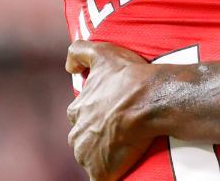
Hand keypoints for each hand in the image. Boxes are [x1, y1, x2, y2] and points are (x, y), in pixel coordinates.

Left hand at [65, 40, 155, 180]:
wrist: (150, 100)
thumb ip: (79, 51)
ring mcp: (87, 156)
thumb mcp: (102, 53)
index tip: (110, 113)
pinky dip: (108, 173)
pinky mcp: (101, 172)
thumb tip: (69, 66)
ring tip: (124, 149)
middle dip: (96, 137)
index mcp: (77, 110)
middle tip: (119, 131)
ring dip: (102, 156)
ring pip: (90, 158)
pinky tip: (119, 167)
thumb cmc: (128, 77)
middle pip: (83, 139)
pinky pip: (101, 177)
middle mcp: (77, 135)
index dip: (95, 114)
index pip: (80, 116)